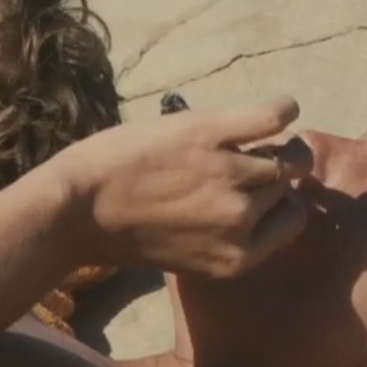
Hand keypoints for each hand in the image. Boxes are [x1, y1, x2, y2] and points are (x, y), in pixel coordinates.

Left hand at [47, 96, 309, 277]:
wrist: (75, 209)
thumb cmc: (121, 233)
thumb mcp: (187, 255)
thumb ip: (226, 238)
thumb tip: (260, 207)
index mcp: (238, 257)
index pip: (292, 221)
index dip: (281, 202)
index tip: (266, 191)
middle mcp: (240, 220)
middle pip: (282, 185)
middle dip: (271, 173)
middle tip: (248, 159)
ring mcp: (228, 175)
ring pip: (280, 154)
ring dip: (272, 144)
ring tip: (250, 137)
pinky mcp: (210, 134)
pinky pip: (272, 117)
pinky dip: (282, 109)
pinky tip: (279, 110)